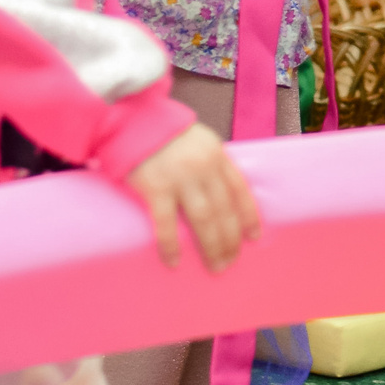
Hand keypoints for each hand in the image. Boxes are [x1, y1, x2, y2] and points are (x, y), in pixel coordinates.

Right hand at [127, 123, 262, 271]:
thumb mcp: (199, 141)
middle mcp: (203, 167)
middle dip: (230, 238)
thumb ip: (211, 163)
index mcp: (217, 155)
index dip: (248, 215)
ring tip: (216, 266)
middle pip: (224, 209)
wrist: (131, 119)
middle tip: (231, 261)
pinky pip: (166, 223)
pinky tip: (174, 261)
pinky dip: (171, 244)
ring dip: (212, 245)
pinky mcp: (155, 187)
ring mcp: (180, 178)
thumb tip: (220, 194)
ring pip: (204, 218)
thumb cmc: (163, 133)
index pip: (239, 190)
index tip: (254, 237)